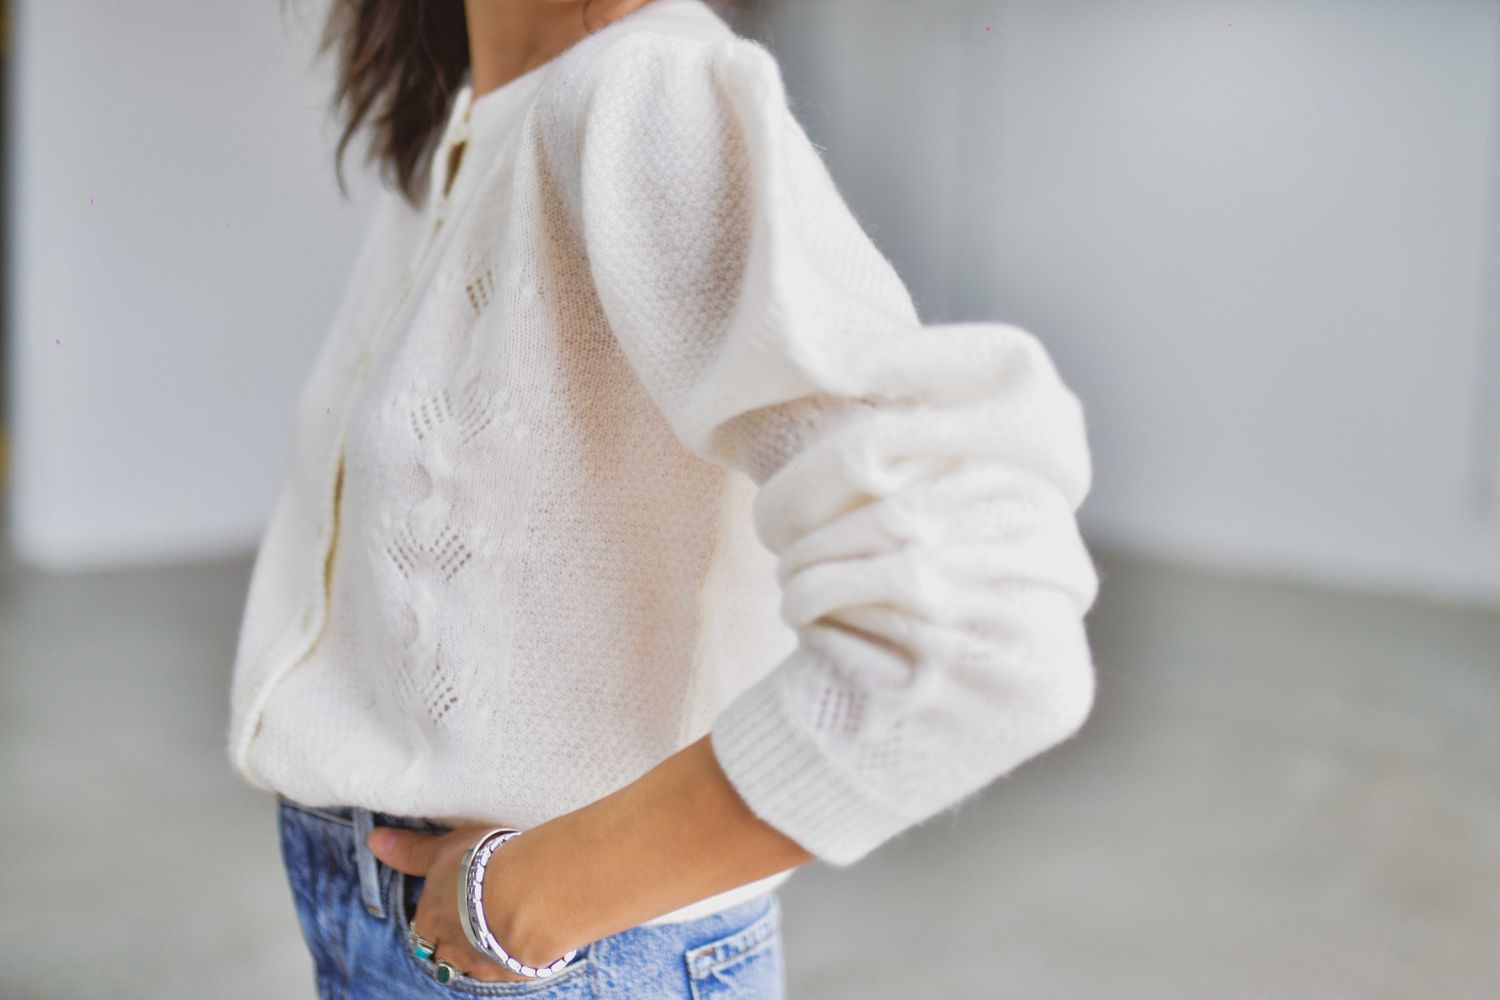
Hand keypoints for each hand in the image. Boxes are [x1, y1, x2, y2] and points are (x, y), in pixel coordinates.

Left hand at [368, 824, 554, 983]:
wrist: (525, 896)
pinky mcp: (513, 971)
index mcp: (431, 920)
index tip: (446, 911)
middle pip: (444, 954)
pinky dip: (511, 956)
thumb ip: (411, 850)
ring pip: (474, 965)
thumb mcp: (443, 850)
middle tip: (470, 926)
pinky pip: (507, 969)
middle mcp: (451, 948)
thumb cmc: (480, 868)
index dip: (434, 921)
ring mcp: (482, 963)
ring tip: (498, 934)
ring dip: (482, 952)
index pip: (423, 928)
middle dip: (454, 943)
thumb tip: (375, 840)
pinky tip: (522, 942)